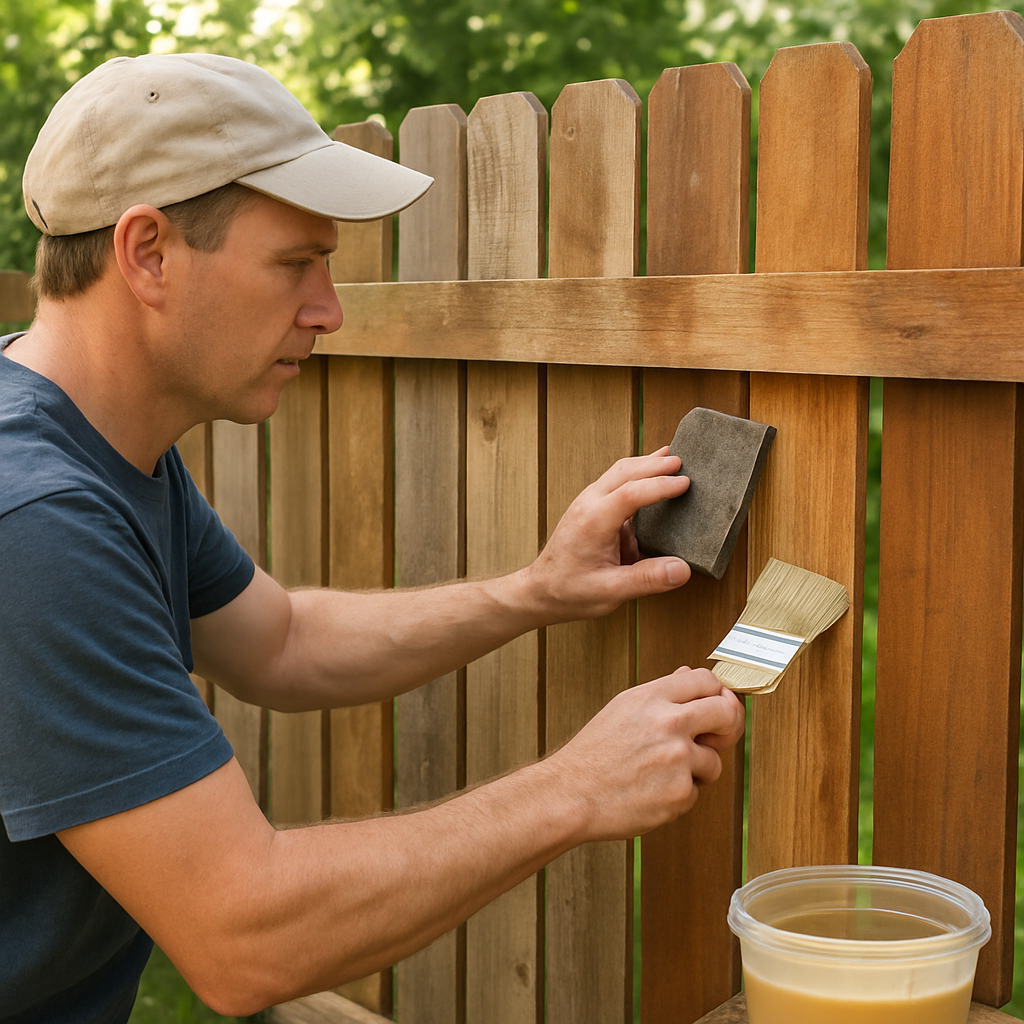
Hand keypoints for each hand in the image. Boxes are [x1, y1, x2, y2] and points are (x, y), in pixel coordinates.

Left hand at [523, 448, 691, 622]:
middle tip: (685, 461)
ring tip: (672, 459)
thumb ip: (647, 579)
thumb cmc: (570, 591)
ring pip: (619, 471)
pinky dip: (635, 473)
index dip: (661, 485)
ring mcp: (587, 502)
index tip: (686, 483)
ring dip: (645, 463)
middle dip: (656, 464)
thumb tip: (682, 569)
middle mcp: (588, 504)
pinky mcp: (589, 507)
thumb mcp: (610, 591)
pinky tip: (649, 475)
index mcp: (594, 521)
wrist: (540, 590)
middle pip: (625, 471)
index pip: (632, 492)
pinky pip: (614, 481)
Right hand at [547, 667, 744, 841]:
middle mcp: (668, 723)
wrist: (571, 793)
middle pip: (727, 713)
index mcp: (652, 698)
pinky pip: (696, 792)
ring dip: (697, 771)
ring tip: (661, 773)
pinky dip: (679, 795)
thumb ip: (661, 694)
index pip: (706, 680)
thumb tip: (688, 675)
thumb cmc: (594, 753)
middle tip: (716, 738)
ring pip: (714, 762)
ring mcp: (677, 759)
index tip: (718, 706)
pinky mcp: (679, 793)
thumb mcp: (623, 709)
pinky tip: (651, 791)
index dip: (719, 693)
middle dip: (728, 726)